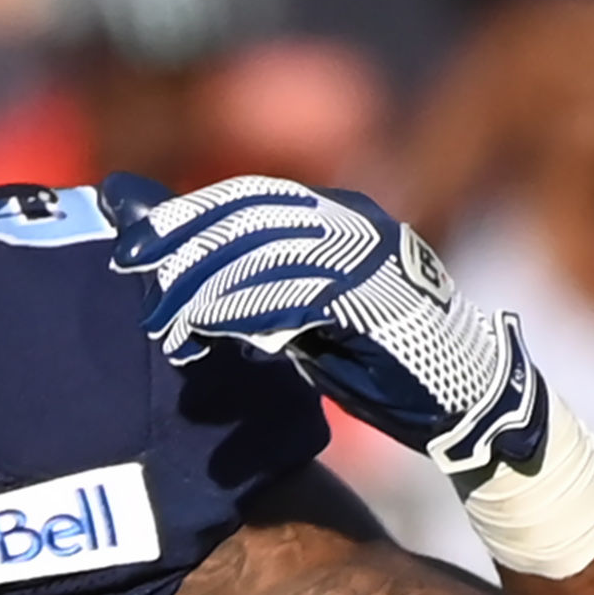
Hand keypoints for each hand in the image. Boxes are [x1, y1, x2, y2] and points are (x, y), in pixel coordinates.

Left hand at [104, 173, 551, 485]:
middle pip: (252, 219)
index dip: (187, 214)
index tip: (129, 239)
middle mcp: (357, 225)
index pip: (250, 199)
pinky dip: (249, 316)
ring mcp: (372, 261)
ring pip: (271, 257)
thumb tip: (175, 267)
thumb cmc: (374, 355)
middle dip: (185, 242)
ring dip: (207, 287)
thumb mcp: (303, 310)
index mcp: (340, 216)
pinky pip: (301, 301)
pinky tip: (209, 333)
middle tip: (128, 266)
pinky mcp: (379, 303)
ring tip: (163, 319)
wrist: (465, 395)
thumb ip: (250, 283)